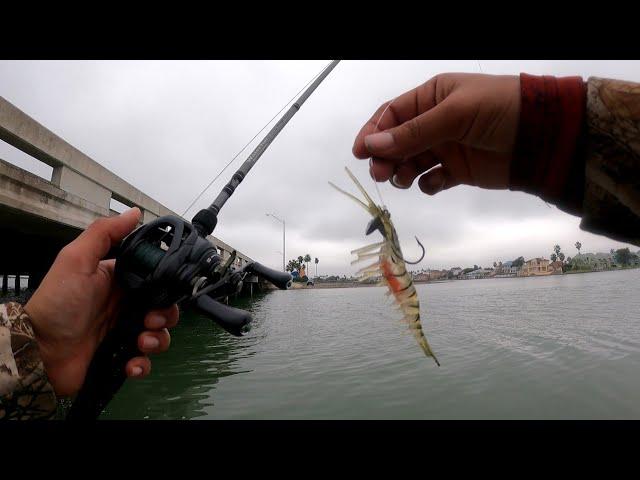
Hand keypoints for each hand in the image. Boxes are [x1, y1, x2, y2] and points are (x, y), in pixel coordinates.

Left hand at [24, 208, 178, 396]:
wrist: (38, 351)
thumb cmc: (57, 303)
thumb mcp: (76, 260)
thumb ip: (104, 234)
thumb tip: (134, 212)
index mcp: (118, 281)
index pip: (155, 280)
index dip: (166, 286)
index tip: (163, 293)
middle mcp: (124, 306)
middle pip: (163, 308)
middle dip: (165, 316)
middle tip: (150, 321)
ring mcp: (123, 332)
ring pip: (158, 335)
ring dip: (157, 340)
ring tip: (141, 344)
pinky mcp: (119, 357)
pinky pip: (144, 362)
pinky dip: (143, 364)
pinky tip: (131, 363)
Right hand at [352, 73, 520, 194]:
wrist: (545, 137)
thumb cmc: (500, 110)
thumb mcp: (454, 115)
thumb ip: (413, 132)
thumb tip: (372, 145)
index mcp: (433, 96)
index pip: (393, 113)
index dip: (374, 132)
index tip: (360, 153)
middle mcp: (436, 121)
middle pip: (398, 140)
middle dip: (386, 157)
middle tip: (381, 174)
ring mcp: (448, 146)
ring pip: (412, 161)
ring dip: (403, 172)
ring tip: (404, 180)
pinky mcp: (460, 170)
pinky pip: (433, 179)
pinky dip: (428, 184)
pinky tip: (434, 183)